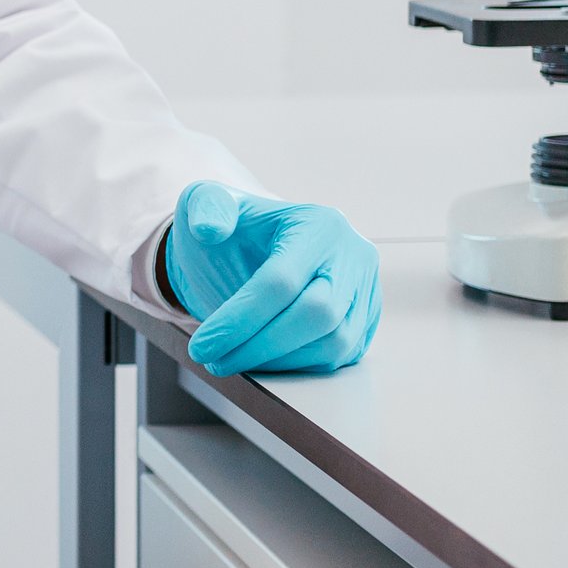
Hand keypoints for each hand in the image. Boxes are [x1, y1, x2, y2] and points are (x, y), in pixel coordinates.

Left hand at [164, 183, 379, 374]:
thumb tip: (210, 228)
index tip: (201, 347)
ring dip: (278, 362)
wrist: (258, 243)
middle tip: (214, 361)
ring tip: (233, 359)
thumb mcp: (206, 202)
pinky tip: (262, 358)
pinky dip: (298, 365)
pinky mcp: (366, 319)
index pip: (281, 281)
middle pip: (317, 315)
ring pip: (334, 343)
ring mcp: (365, 289)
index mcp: (318, 223)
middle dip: (259, 347)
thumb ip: (204, 208)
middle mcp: (352, 254)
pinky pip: (341, 355)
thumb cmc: (233, 229)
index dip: (239, 320)